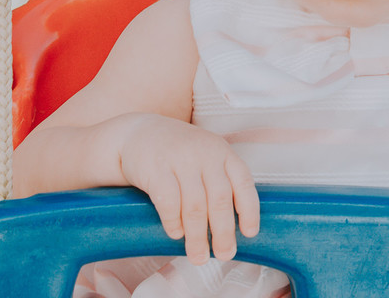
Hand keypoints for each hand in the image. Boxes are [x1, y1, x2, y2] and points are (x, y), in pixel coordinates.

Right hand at [117, 114, 259, 264]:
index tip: (249, 233)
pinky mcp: (155, 168)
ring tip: (198, 256)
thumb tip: (232, 227)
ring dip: (197, 236)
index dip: (249, 210)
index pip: (243, 183)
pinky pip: (168, 201)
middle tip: (224, 254)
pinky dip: (174, 222)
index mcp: (222, 152)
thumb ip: (220, 181)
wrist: (138, 133)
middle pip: (219, 199)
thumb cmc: (179, 153)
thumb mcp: (206, 156)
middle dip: (223, 232)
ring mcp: (180, 159)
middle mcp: (204, 154)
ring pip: (195, 205)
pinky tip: (176, 234)